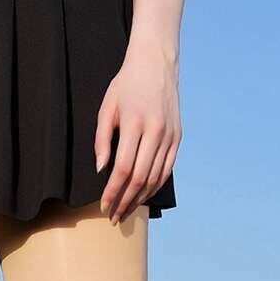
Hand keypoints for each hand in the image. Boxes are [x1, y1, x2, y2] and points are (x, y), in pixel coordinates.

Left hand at [95, 44, 181, 224]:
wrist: (156, 63)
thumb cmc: (126, 84)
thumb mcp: (107, 107)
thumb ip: (101, 139)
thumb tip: (102, 170)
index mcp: (134, 124)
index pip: (122, 169)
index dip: (113, 192)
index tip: (104, 205)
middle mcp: (156, 131)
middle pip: (139, 178)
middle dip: (125, 201)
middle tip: (114, 216)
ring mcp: (170, 135)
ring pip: (155, 177)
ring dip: (140, 198)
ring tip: (127, 210)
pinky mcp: (178, 137)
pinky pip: (167, 169)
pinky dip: (155, 186)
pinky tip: (143, 196)